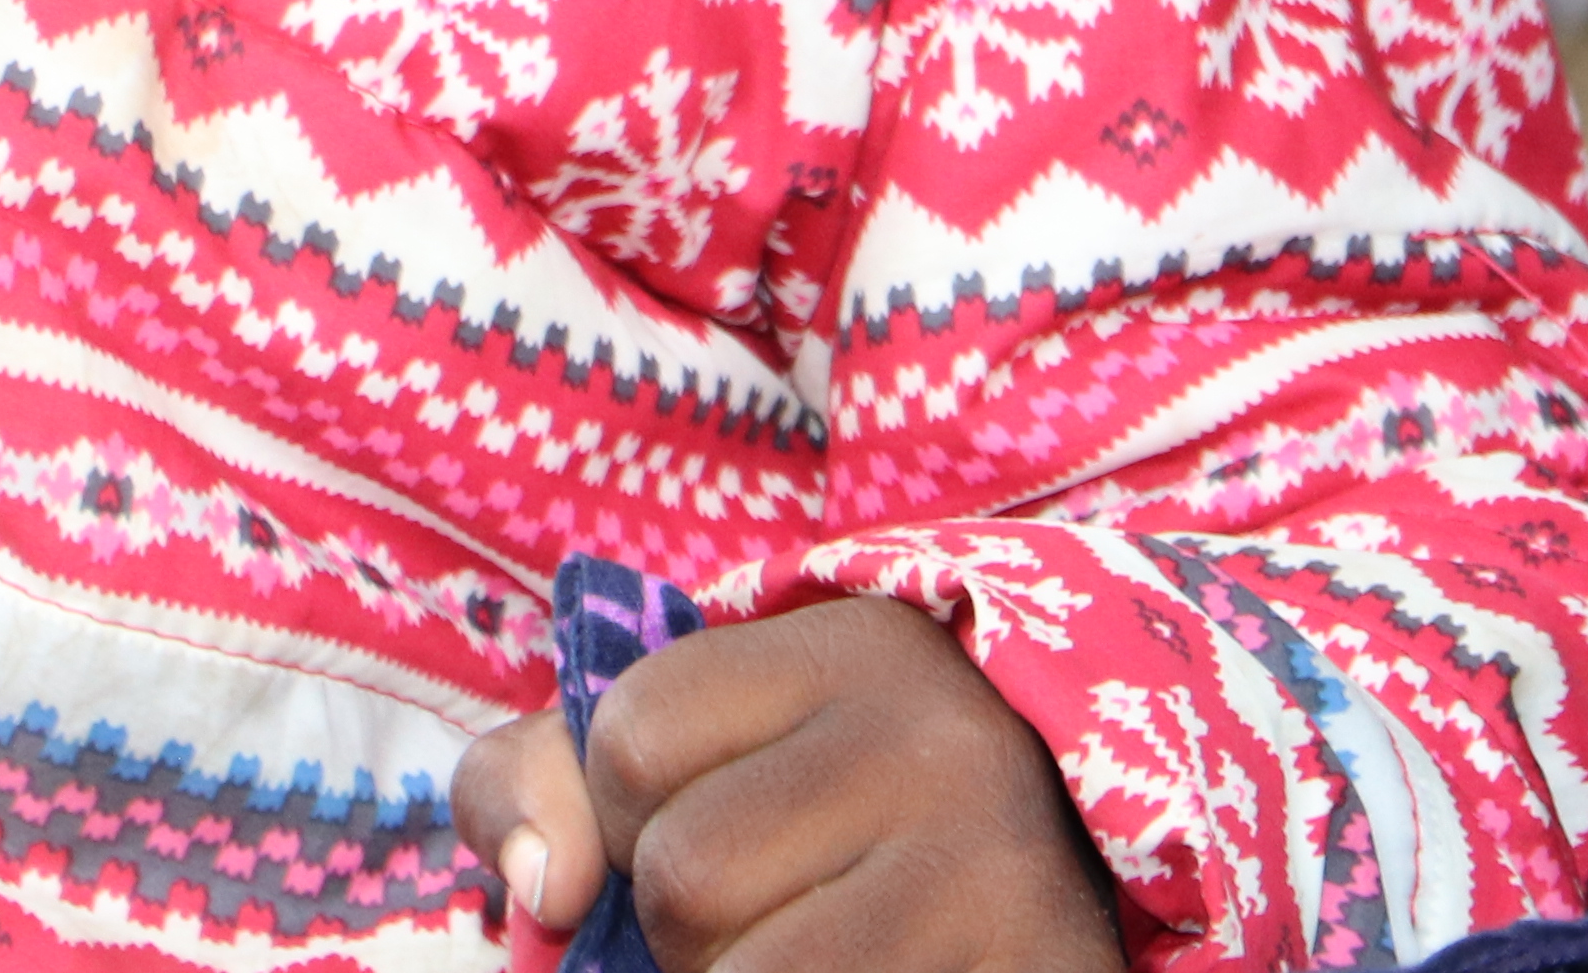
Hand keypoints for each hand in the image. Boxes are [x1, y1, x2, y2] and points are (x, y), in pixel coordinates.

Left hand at [448, 592, 1116, 972]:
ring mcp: (997, 866)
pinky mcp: (1035, 966)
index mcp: (855, 647)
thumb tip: (541, 891)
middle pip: (685, 874)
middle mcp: (942, 737)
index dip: (623, 814)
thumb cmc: (823, 829)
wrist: (1045, 892)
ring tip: (818, 953)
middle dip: (688, 929)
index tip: (706, 814)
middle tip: (774, 910)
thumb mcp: (687, 756)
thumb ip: (542, 780)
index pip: (630, 739)